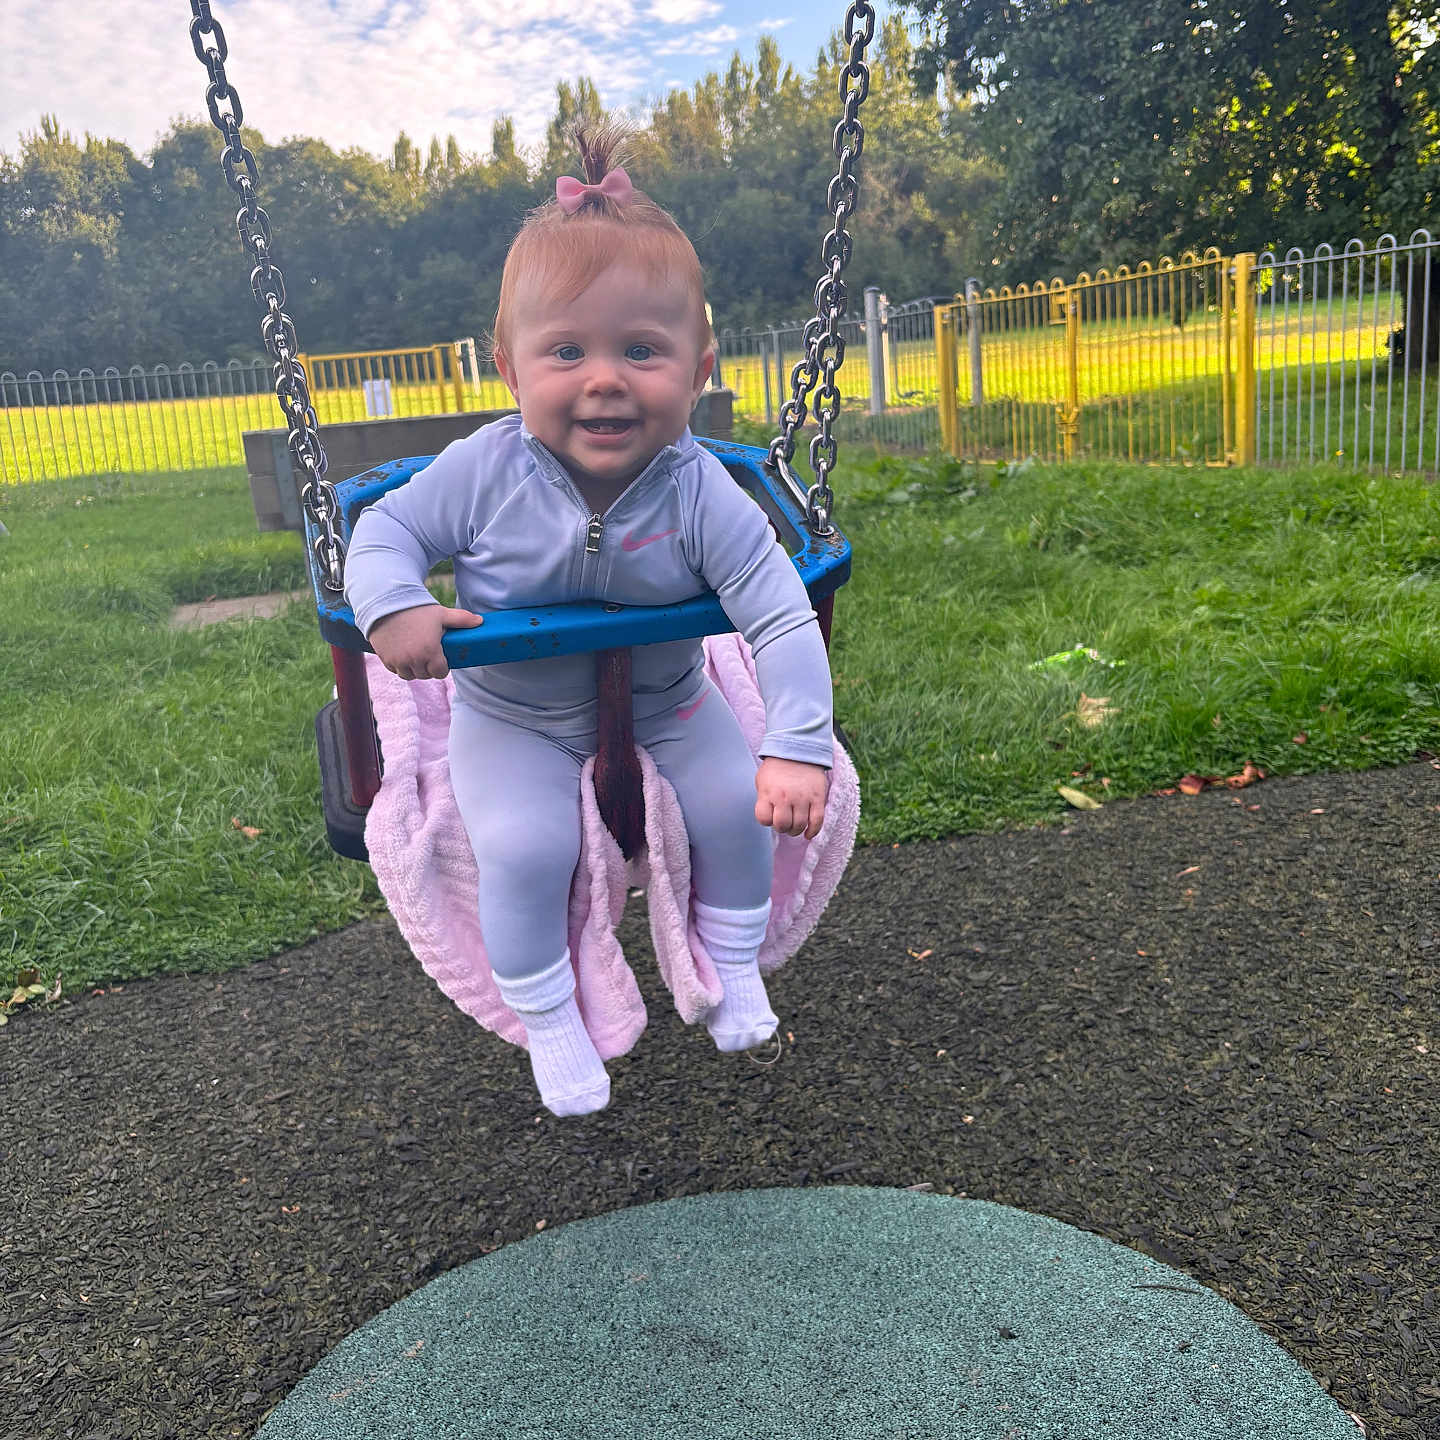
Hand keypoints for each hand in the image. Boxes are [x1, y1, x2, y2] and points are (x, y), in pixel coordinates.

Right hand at [368, 603, 483, 679]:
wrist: (385, 602)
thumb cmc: (416, 609)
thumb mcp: (441, 614)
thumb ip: (462, 620)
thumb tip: (480, 621)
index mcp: (430, 652)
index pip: (439, 673)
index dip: (441, 667)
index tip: (440, 659)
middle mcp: (413, 660)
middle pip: (424, 675)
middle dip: (428, 667)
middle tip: (428, 654)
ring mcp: (397, 661)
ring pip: (409, 675)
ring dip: (413, 669)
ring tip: (415, 655)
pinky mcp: (385, 659)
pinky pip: (395, 669)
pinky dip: (399, 665)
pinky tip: (402, 653)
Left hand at [755, 757, 828, 839]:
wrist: (799, 749)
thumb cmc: (777, 766)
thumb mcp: (762, 780)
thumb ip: (763, 798)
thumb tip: (768, 817)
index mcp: (768, 792)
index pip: (764, 819)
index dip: (766, 820)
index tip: (770, 815)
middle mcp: (785, 797)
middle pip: (782, 825)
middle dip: (782, 827)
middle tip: (784, 822)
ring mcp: (802, 798)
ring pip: (799, 826)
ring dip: (796, 830)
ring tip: (795, 825)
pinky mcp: (818, 798)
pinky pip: (817, 821)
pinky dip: (813, 831)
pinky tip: (808, 834)